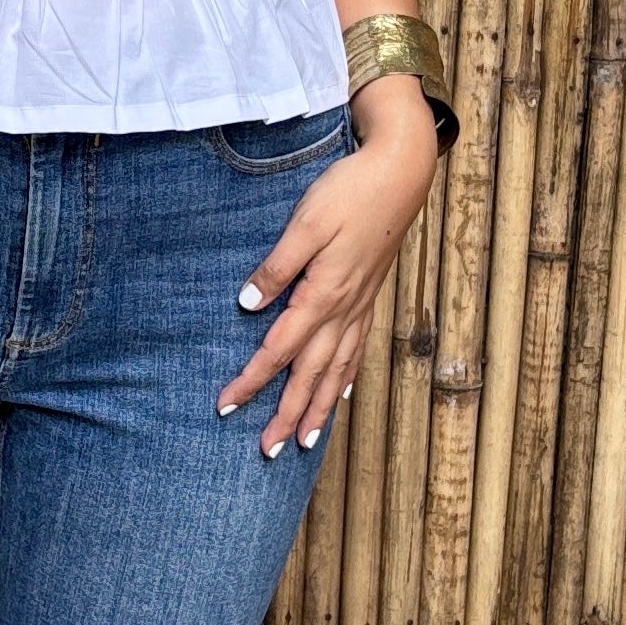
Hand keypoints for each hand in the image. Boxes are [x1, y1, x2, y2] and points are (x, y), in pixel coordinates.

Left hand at [216, 79, 440, 456]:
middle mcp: (344, 309)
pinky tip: (343, 394)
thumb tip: (248, 306)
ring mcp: (361, 306)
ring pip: (338, 371)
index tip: (225, 406)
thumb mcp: (306, 222)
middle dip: (288, 415)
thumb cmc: (349, 192)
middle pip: (310, 375)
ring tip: (305, 442)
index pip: (278, 350)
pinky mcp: (369, 296)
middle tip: (267, 451)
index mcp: (323, 294)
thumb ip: (277, 267)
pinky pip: (357, 350)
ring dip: (320, 408)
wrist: (400, 173)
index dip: (251, 381)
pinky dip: (347, 379)